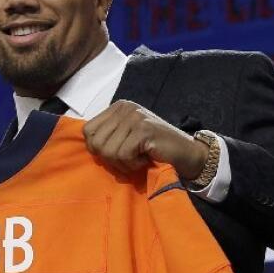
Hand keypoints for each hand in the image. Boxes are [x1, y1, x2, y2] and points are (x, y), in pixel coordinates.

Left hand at [82, 100, 206, 178]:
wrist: (187, 154)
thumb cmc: (154, 150)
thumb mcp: (126, 138)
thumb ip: (108, 136)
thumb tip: (86, 145)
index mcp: (118, 107)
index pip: (87, 130)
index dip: (97, 149)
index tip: (117, 154)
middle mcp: (125, 108)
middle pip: (95, 142)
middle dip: (111, 159)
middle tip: (130, 159)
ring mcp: (134, 117)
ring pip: (108, 151)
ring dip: (123, 163)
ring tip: (139, 158)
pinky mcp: (143, 129)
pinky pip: (123, 155)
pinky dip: (133, 164)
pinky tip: (147, 159)